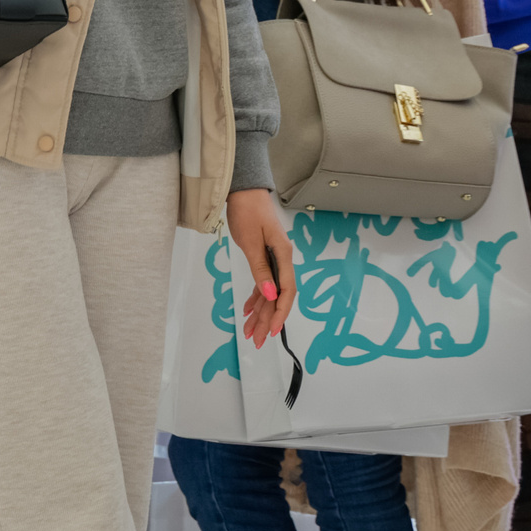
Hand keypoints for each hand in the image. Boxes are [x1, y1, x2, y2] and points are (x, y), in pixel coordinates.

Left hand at [229, 188, 294, 349]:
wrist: (244, 190)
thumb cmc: (247, 211)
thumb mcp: (251, 241)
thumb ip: (260, 269)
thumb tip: (270, 294)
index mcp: (283, 256)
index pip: (286, 291)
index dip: (279, 313)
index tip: (271, 331)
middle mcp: (282, 260)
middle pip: (277, 296)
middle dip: (266, 320)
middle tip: (255, 340)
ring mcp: (274, 259)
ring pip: (268, 292)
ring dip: (259, 313)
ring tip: (249, 332)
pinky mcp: (264, 256)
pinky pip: (262, 282)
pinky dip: (255, 297)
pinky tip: (247, 311)